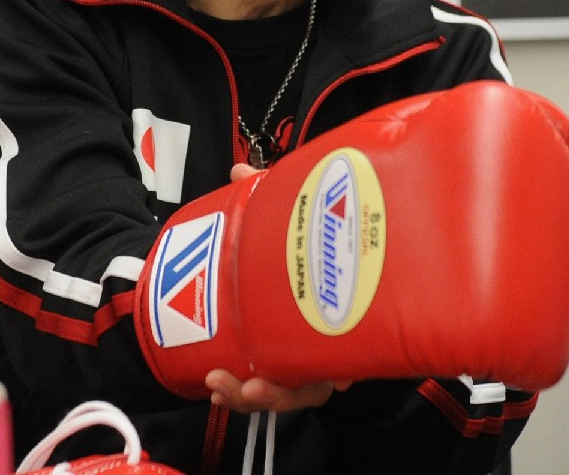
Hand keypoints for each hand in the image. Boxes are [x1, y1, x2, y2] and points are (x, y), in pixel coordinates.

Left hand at [214, 165, 351, 412]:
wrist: (259, 254)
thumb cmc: (288, 237)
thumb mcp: (281, 214)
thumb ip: (266, 195)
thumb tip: (240, 173)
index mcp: (335, 304)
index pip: (353, 344)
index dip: (349, 366)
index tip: (340, 378)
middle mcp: (325, 339)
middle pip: (315, 383)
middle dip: (285, 392)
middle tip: (253, 385)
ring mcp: (300, 356)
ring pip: (288, 392)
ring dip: (258, 396)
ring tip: (221, 382)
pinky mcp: (274, 362)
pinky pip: (264, 386)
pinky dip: (240, 390)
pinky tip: (215, 382)